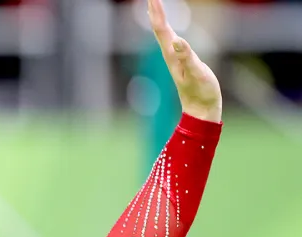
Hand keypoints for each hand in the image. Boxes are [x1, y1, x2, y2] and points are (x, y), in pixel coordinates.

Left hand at [148, 0, 221, 122]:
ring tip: (153, 5)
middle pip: (159, 28)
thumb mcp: (197, 73)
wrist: (201, 109)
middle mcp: (170, 54)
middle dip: (154, 10)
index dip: (156, 12)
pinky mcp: (181, 60)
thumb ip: (187, 57)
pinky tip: (167, 29)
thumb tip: (177, 41)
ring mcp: (175, 57)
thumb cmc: (201, 92)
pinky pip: (171, 40)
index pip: (161, 29)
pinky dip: (167, 29)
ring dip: (158, 18)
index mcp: (172, 55)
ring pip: (163, 33)